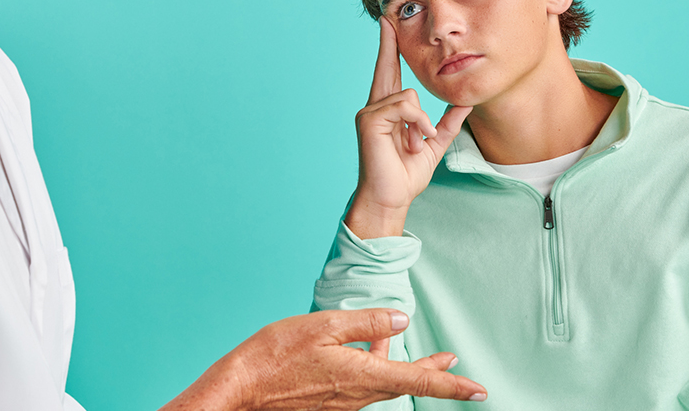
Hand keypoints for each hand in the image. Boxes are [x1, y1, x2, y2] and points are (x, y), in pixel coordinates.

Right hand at [159, 309, 486, 409]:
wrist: (240, 390)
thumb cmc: (274, 356)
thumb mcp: (322, 326)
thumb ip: (364, 322)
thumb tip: (400, 319)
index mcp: (361, 374)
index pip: (418, 379)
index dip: (452, 384)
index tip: (479, 388)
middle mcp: (357, 394)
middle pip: (407, 385)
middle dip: (436, 378)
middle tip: (460, 372)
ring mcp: (343, 401)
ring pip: (386, 384)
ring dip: (408, 372)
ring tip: (427, 360)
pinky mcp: (329, 401)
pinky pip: (364, 385)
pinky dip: (378, 369)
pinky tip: (372, 352)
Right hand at [346, 21, 471, 237]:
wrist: (390, 197)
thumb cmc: (405, 174)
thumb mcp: (434, 143)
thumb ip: (447, 122)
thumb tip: (464, 103)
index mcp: (389, 110)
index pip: (389, 73)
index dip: (389, 49)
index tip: (388, 27)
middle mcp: (375, 106)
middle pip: (384, 67)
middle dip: (387, 43)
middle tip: (387, 18)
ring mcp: (370, 112)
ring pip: (408, 94)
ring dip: (420, 122)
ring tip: (415, 144)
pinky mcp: (370, 120)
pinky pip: (404, 106)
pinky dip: (417, 123)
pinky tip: (414, 141)